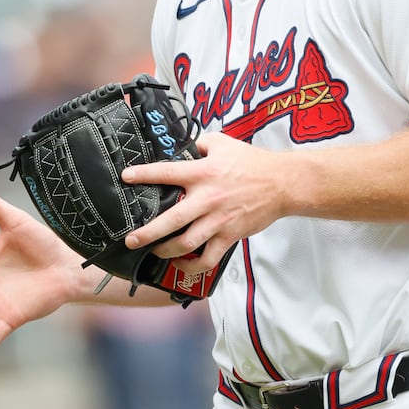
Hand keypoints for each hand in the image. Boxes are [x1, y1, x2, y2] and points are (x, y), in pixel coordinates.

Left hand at [120, 132, 292, 273]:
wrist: (282, 183)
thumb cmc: (251, 162)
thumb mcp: (222, 143)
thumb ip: (198, 145)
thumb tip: (179, 146)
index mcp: (203, 172)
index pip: (168, 172)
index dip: (145, 175)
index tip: (126, 178)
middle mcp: (207, 198)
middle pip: (172, 219)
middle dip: (148, 232)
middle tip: (130, 239)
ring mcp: (218, 220)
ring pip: (187, 243)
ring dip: (166, 251)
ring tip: (153, 252)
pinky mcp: (230, 236)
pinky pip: (208, 258)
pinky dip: (193, 265)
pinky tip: (181, 264)